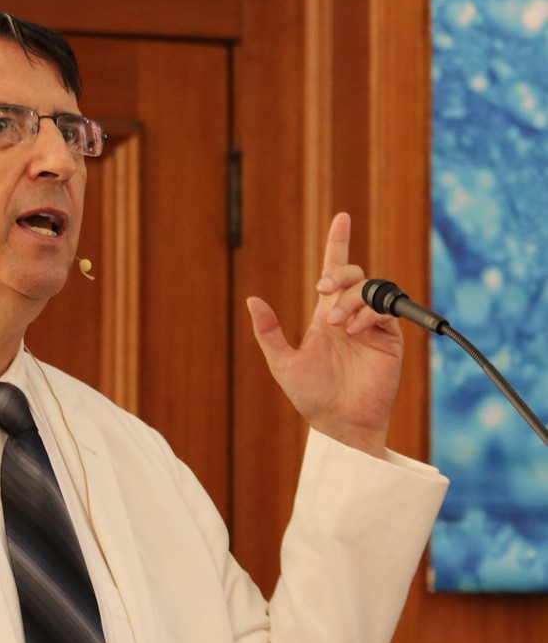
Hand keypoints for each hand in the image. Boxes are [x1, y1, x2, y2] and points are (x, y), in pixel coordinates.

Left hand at [245, 212, 402, 456]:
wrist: (340, 424)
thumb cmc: (311, 397)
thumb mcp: (282, 363)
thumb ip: (269, 332)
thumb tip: (253, 299)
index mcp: (326, 315)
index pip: (334, 270)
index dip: (338, 242)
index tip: (341, 217)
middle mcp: (350, 315)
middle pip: (354, 274)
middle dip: (341, 273)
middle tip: (323, 292)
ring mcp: (372, 326)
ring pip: (370, 289)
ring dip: (353, 298)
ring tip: (339, 324)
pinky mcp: (389, 340)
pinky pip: (385, 311)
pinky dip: (368, 313)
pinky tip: (354, 330)